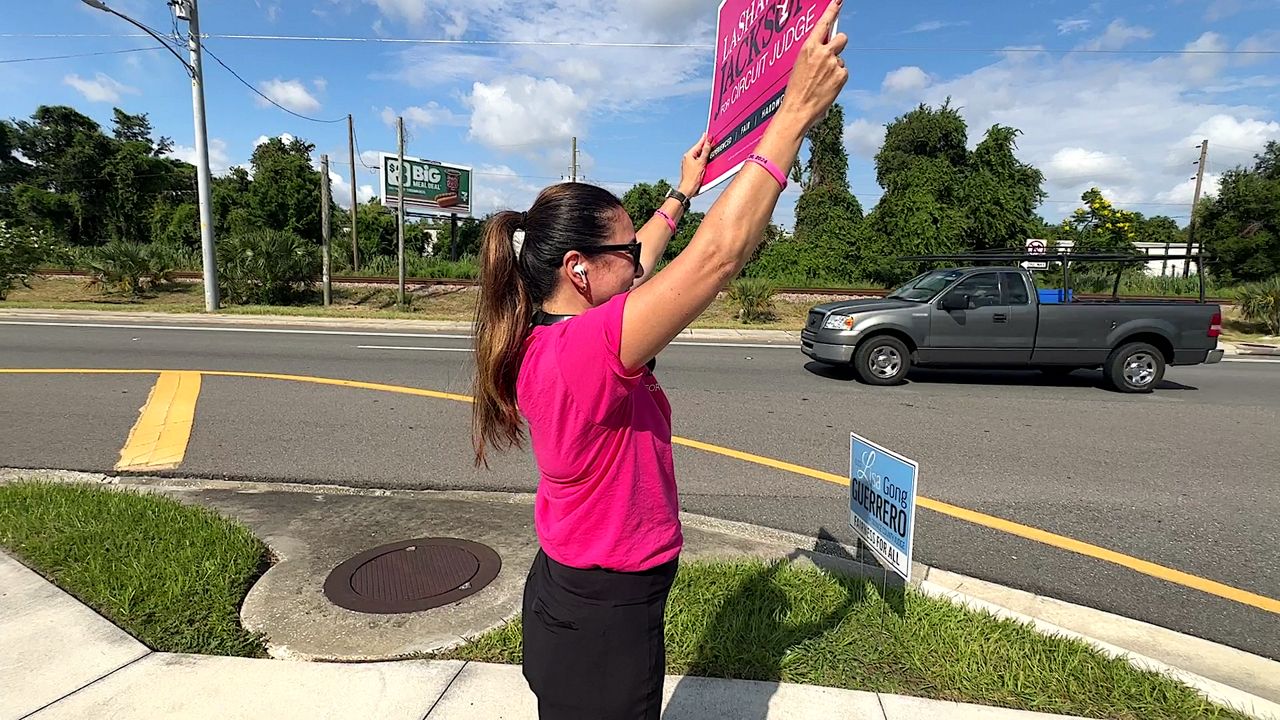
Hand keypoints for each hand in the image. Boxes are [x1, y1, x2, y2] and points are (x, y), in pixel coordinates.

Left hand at [678, 133, 709, 196]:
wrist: (688, 189)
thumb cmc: (693, 178)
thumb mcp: (701, 163)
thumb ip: (705, 152)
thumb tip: (707, 142)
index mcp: (689, 155)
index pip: (698, 144)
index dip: (704, 139)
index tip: (708, 134)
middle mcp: (688, 158)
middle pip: (698, 149)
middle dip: (705, 146)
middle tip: (711, 141)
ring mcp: (688, 163)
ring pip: (698, 155)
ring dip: (704, 153)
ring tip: (709, 150)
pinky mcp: (691, 168)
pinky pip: (698, 161)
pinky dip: (702, 159)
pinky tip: (706, 160)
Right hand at [777, 0, 848, 133]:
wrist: (798, 109)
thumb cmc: (796, 90)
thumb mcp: (800, 66)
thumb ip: (813, 54)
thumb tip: (825, 51)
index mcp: (808, 48)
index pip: (823, 24)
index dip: (832, 11)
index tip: (839, 1)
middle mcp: (823, 52)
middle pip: (841, 38)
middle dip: (840, 44)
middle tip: (832, 56)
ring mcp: (834, 63)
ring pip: (841, 60)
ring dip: (835, 68)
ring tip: (822, 82)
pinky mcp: (842, 75)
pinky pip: (843, 72)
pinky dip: (838, 79)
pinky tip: (827, 88)